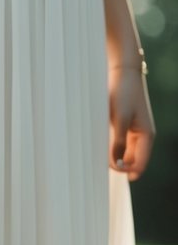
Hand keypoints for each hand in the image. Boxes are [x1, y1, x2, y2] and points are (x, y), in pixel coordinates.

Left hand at [108, 65, 154, 180]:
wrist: (122, 72)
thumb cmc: (123, 93)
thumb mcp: (120, 119)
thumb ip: (118, 143)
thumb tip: (117, 165)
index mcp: (147, 136)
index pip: (139, 166)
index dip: (125, 171)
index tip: (108, 167)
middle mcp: (143, 137)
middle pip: (131, 162)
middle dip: (118, 165)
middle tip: (99, 161)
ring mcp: (134, 133)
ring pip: (124, 155)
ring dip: (113, 157)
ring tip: (98, 150)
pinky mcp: (125, 127)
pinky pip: (119, 145)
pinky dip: (111, 148)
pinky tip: (99, 144)